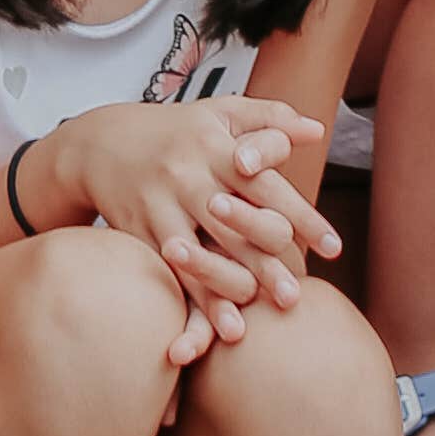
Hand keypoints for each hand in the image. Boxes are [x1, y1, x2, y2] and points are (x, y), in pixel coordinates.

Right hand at [45, 98, 337, 358]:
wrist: (100, 142)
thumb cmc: (176, 130)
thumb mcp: (221, 111)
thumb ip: (270, 117)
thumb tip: (317, 130)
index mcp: (215, 147)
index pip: (267, 185)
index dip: (302, 218)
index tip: (334, 248)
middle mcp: (188, 176)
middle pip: (234, 224)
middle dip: (266, 262)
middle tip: (295, 297)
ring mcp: (161, 205)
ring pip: (197, 253)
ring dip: (226, 289)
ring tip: (252, 322)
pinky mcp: (139, 230)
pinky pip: (169, 269)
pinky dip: (192, 298)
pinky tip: (211, 324)